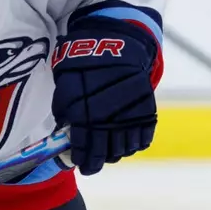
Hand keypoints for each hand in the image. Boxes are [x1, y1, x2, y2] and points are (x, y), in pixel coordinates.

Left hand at [51, 19, 157, 175]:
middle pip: (105, 154)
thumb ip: (63, 113)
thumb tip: (65, 134)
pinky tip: (126, 141)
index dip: (82, 161)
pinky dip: (134, 144)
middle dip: (96, 162)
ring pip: (125, 150)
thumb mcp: (64, 88)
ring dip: (115, 153)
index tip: (81, 164)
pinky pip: (143, 139)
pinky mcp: (147, 113)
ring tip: (108, 151)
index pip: (84, 150)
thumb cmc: (83, 66)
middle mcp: (108, 121)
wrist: (116, 45)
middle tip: (92, 164)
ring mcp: (130, 118)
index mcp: (85, 117)